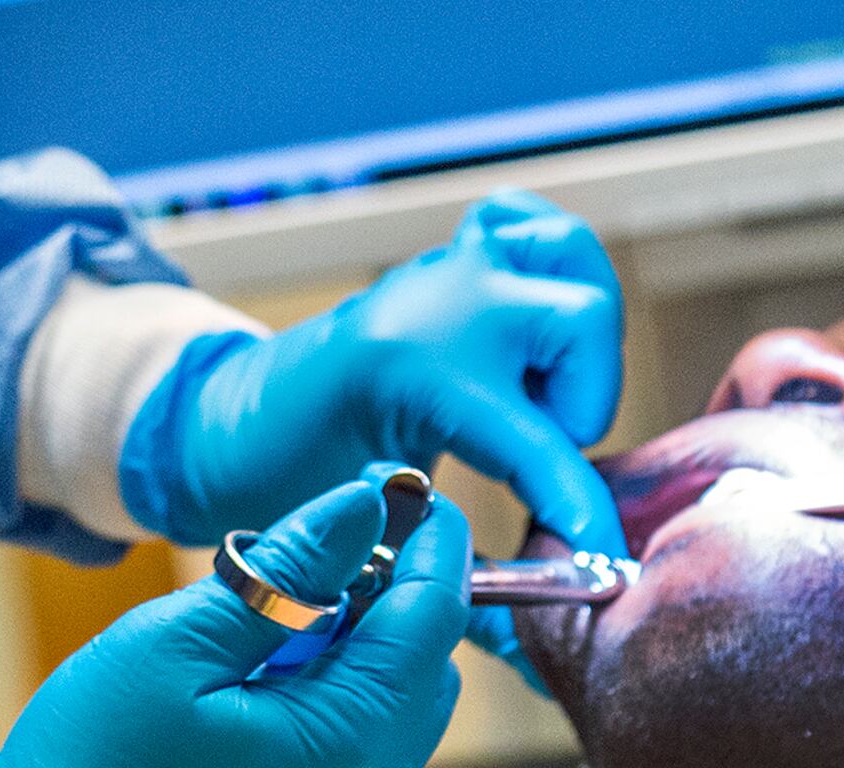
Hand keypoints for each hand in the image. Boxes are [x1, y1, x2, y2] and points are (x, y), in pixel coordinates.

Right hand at [0, 469, 471, 767]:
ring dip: (356, 627)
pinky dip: (330, 671)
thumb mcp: (175, 647)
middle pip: (424, 654)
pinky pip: (356, 722)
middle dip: (390, 583)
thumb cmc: (94, 759)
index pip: (432, 617)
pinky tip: (262, 655)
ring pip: (393, 688)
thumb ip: (281, 575)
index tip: (397, 480)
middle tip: (316, 539)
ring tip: (269, 602)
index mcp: (345, 738)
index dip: (430, 537)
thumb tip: (360, 506)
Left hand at [125, 195, 623, 667]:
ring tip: (541, 390)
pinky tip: (529, 329)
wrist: (238, 419)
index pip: (535, 442)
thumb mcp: (372, 527)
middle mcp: (444, 300)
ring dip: (578, 332)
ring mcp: (452, 265)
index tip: (604, 557)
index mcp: (415, 369)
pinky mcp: (453, 253)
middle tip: (541, 450)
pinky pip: (522, 221)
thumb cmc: (297, 480)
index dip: (580, 506)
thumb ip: (451, 563)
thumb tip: (534, 622)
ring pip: (568, 256)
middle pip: (581, 316)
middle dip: (583, 398)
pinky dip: (546, 262)